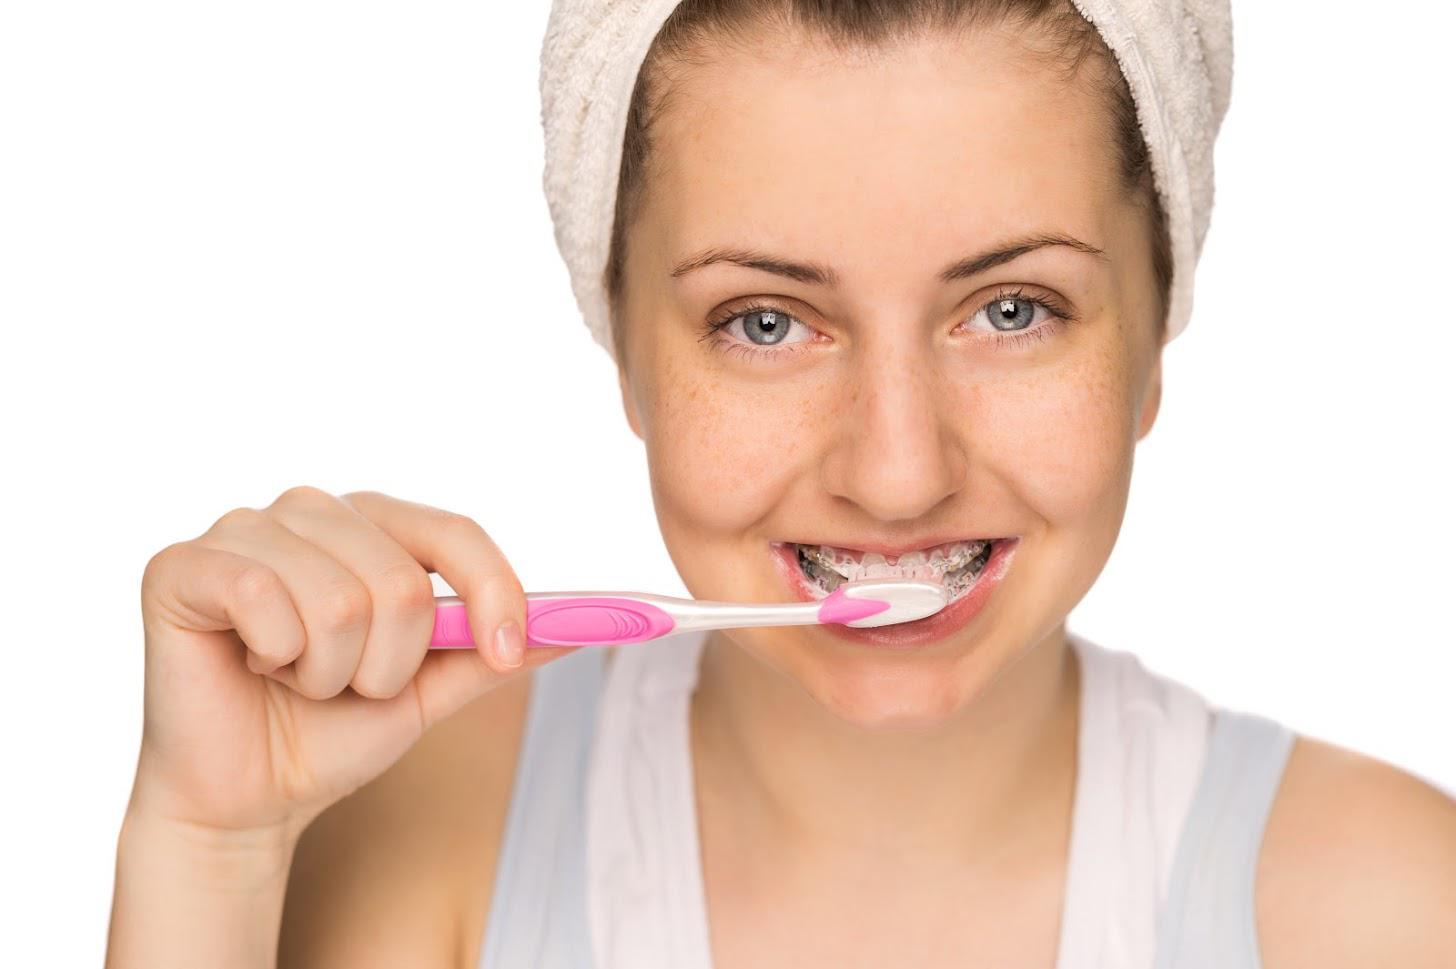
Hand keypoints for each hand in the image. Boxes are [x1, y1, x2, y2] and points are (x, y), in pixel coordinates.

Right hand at [128, 486, 577, 840]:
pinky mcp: (184, 564)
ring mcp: (245, 529)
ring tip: (296, 677)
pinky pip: (264, 599)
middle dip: (389, 666)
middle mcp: (312, 510)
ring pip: (340, 601)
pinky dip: (273, 657)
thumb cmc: (333, 730)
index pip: (456, 532)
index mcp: (374, 525)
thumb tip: (583, 624)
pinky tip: (251, 663)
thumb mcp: (432, 689)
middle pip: (402, 580)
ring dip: (330, 672)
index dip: (494, 593)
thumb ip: (498, 650)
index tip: (508, 652)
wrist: (248, 795)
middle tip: (346, 685)